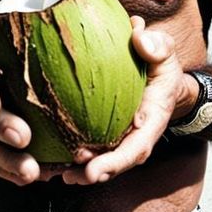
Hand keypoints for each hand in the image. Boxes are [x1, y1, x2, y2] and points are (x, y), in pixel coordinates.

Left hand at [60, 20, 187, 185]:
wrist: (158, 74)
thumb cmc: (160, 63)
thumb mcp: (165, 51)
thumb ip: (158, 45)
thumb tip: (138, 35)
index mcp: (150, 122)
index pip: (135, 148)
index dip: (115, 162)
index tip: (94, 171)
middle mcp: (134, 135)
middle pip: (114, 162)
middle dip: (93, 173)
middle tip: (70, 176)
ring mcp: (118, 135)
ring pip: (99, 159)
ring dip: (78, 170)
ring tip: (54, 173)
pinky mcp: (102, 130)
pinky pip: (87, 146)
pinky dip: (67, 155)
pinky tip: (46, 161)